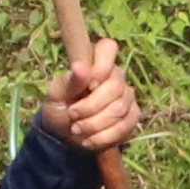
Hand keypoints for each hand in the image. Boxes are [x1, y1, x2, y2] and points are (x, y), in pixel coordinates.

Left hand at [41, 40, 141, 154]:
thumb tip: (80, 66)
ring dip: (95, 124)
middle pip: (115, 87)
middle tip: (72, 115)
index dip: (101, 66)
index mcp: (96, 62)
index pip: (108, 48)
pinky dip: (105, 136)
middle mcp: (116, 75)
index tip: (88, 84)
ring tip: (77, 130)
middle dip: (91, 107)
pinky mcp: (133, 116)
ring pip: (120, 108)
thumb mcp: (57, 94)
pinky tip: (89, 140)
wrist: (63, 135)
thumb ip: (71, 81)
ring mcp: (127, 96)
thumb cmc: (59, 107)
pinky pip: (126, 125)